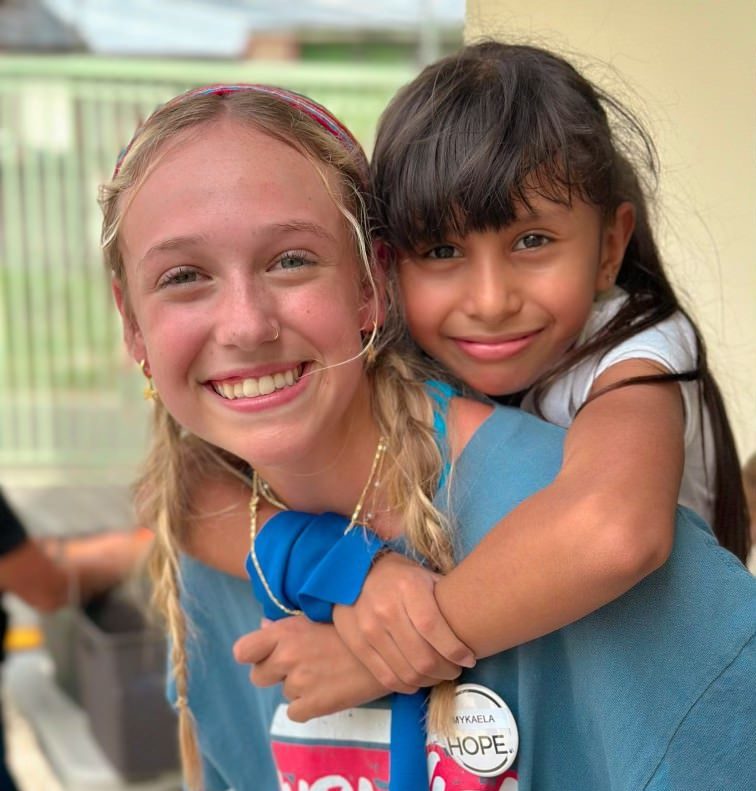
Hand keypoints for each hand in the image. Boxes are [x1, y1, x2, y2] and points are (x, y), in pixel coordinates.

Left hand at [233, 617, 392, 721]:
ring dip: (298, 686)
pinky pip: (296, 712)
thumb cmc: (353, 626)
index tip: (265, 653)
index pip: (242, 651)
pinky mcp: (314, 706)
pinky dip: (308, 705)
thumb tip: (264, 627)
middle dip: (274, 672)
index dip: (252, 654)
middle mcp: (287, 657)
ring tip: (324, 672)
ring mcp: (299, 683)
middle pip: (258, 676)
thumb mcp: (318, 615)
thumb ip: (288, 624)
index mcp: (285, 632)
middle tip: (300, 665)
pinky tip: (327, 689)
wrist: (388, 648)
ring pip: (284, 692)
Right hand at [332, 552, 474, 690]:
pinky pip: (386, 677)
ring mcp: (369, 629)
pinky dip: (407, 685)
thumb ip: (445, 599)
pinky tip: (417, 680)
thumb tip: (475, 622)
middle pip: (422, 657)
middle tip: (455, 669)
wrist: (356, 572)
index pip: (434, 628)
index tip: (469, 659)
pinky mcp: (357, 644)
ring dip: (429, 680)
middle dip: (446, 670)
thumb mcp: (425, 576)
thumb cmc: (400, 576)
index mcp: (408, 588)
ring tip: (438, 674)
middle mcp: (386, 609)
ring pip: (406, 672)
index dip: (455, 650)